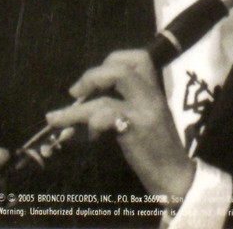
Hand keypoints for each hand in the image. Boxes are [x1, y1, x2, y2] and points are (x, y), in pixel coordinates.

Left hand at [46, 49, 194, 197]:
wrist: (175, 175)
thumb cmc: (158, 149)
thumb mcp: (148, 118)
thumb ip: (130, 103)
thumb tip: (94, 97)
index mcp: (155, 90)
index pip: (139, 58)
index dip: (113, 60)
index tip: (95, 78)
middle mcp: (151, 95)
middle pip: (120, 67)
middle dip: (91, 76)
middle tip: (76, 92)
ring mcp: (144, 110)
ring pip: (108, 94)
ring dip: (77, 105)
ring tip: (57, 118)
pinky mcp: (135, 128)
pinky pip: (104, 115)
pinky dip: (86, 124)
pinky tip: (84, 139)